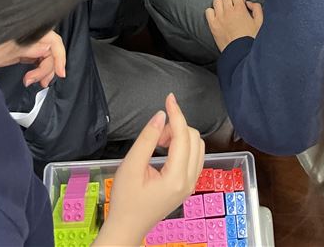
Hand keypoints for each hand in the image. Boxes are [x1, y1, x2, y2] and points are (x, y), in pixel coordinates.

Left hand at [0, 31, 65, 88]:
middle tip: (39, 82)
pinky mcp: (21, 51)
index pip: (54, 41)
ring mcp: (26, 43)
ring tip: (34, 82)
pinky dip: (38, 68)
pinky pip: (37, 58)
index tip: (61, 73)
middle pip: (51, 50)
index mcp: (29, 31)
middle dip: (48, 68)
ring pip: (46, 55)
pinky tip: (33, 77)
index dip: (60, 57)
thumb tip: (46, 49)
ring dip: (44, 70)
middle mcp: (30, 35)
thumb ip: (29, 47)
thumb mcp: (9, 50)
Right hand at [94, 93, 203, 246]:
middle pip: (194, 138)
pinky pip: (195, 156)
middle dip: (176, 127)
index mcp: (176, 177)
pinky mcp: (188, 185)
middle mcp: (189, 181)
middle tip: (155, 134)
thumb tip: (161, 115)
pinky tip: (165, 149)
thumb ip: (147, 139)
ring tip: (159, 143)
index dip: (176, 113)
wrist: (127, 226)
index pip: (183, 136)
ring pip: (197, 146)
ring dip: (180, 135)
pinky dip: (183, 145)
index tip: (169, 98)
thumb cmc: (125, 199)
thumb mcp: (131, 166)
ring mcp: (191, 184)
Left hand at [205, 0, 263, 51]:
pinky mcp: (213, 25)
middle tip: (234, 8)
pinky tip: (218, 17)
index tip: (240, 2)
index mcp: (240, 9)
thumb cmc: (251, 40)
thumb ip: (257, 9)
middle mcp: (228, 11)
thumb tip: (249, 3)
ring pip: (216, 1)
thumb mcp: (260, 23)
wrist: (240, 54)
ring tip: (225, 11)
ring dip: (221, 4)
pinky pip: (208, 11)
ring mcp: (219, 18)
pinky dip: (212, 12)